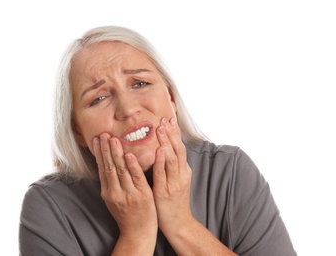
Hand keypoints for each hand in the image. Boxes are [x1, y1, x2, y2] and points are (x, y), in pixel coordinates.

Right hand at [93, 133, 157, 245]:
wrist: (137, 233)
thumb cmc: (127, 215)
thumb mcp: (114, 200)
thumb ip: (111, 184)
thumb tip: (106, 166)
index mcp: (108, 192)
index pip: (102, 168)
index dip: (99, 153)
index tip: (97, 140)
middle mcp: (115, 192)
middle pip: (109, 167)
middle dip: (105, 150)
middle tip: (103, 135)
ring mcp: (128, 194)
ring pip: (121, 170)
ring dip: (116, 154)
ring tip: (113, 139)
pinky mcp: (142, 195)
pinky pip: (136, 178)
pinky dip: (132, 166)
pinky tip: (129, 155)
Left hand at [152, 118, 192, 234]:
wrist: (178, 223)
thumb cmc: (174, 202)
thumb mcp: (176, 181)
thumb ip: (172, 166)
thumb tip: (164, 150)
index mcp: (183, 171)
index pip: (180, 147)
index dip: (175, 133)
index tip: (169, 119)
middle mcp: (181, 174)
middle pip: (178, 149)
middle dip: (171, 133)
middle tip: (164, 119)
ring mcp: (175, 182)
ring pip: (172, 158)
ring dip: (167, 142)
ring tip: (161, 129)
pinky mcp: (166, 191)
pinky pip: (163, 173)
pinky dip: (162, 161)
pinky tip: (159, 150)